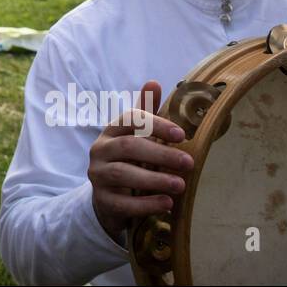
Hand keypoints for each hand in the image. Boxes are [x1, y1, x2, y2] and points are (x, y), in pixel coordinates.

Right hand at [88, 81, 193, 238]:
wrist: (109, 198)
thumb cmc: (129, 161)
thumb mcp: (136, 137)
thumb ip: (145, 114)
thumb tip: (154, 82)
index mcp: (111, 131)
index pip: (130, 119)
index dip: (156, 124)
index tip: (182, 135)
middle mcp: (100, 150)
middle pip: (128, 147)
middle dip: (161, 154)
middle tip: (189, 163)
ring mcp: (98, 176)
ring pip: (123, 174)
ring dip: (155, 180)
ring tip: (181, 185)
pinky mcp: (102, 201)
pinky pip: (122, 203)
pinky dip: (146, 204)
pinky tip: (167, 203)